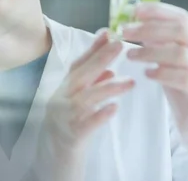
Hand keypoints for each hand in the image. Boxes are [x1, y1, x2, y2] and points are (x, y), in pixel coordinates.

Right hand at [37, 30, 133, 179]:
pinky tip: (114, 109)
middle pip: (81, 75)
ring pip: (86, 98)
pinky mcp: (72, 135)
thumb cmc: (70, 124)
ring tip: (131, 82)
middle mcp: (61, 99)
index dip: (93, 48)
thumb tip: (110, 69)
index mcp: (64, 89)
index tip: (109, 33)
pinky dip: (100, 115)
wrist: (57, 155)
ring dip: (107, 88)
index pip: (78, 64)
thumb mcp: (78, 101)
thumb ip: (92, 85)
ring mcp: (65, 117)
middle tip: (121, 45)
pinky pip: (86, 124)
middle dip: (101, 59)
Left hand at [123, 2, 187, 150]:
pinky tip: (147, 74)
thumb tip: (128, 23)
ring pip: (181, 54)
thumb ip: (155, 40)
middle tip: (124, 32)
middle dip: (148, 29)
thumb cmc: (180, 81)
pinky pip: (184, 78)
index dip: (157, 11)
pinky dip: (162, 74)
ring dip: (150, 52)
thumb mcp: (168, 56)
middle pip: (181, 30)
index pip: (181, 17)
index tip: (134, 10)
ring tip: (130, 55)